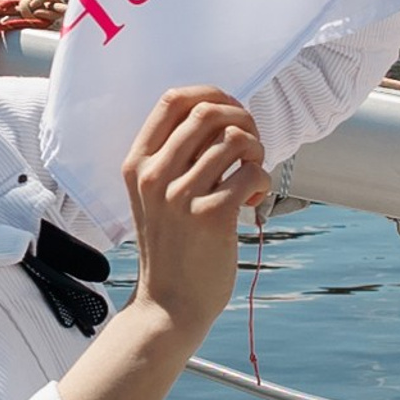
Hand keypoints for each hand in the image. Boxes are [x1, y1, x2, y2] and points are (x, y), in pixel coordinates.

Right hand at [122, 87, 268, 338]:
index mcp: (138, 164)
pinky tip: (251, 199)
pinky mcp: (211, 216)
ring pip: (235, 140)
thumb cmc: (171, 247)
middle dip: (242, 120)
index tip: (230, 111)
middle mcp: (155, 175)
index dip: (210, 94)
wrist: (169, 304)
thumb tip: (223, 119)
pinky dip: (262, 179)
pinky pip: (251, 171)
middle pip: (208, 113)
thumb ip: (175, 159)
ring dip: (256, 151)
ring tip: (250, 174)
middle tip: (250, 145)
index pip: (173, 101)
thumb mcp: (154, 197)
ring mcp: (181, 196)